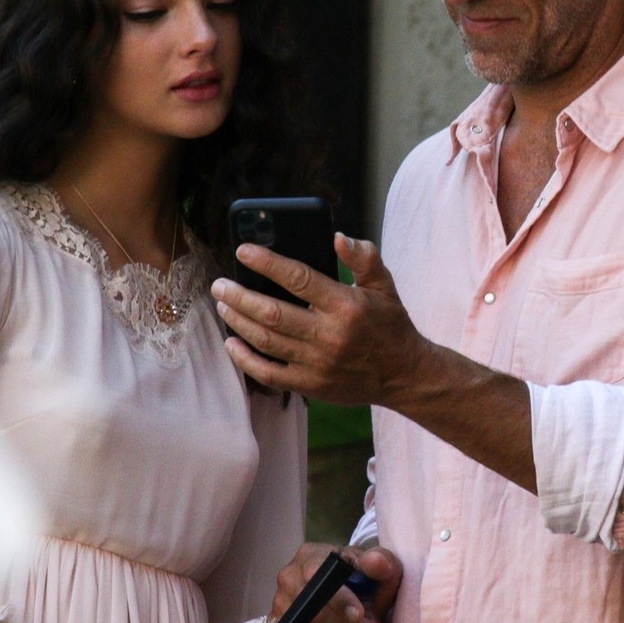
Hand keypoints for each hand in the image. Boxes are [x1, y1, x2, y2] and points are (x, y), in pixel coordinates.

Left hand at [212, 234, 429, 406]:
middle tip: (220, 285)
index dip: (267, 263)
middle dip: (239, 296)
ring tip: (223, 306)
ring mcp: (317, 363)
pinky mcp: (310, 384)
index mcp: (346, 305)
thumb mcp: (384, 285)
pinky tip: (232, 343)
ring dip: (238, 321)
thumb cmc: (390, 325)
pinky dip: (245, 359)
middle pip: (272, 313)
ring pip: (265, 341)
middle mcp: (329, 335)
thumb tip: (337, 238)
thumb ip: (363, 257)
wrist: (404, 375)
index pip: (298, 278)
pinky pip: (268, 374)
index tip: (243, 251)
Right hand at [269, 543, 402, 622]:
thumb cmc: (361, 574)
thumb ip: (380, 562)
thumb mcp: (375, 562)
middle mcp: (289, 583)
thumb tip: (377, 563)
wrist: (347, 588)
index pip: (317, 576)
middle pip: (313, 612)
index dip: (338, 598)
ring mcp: (282, 612)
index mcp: (309, 557)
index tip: (362, 614)